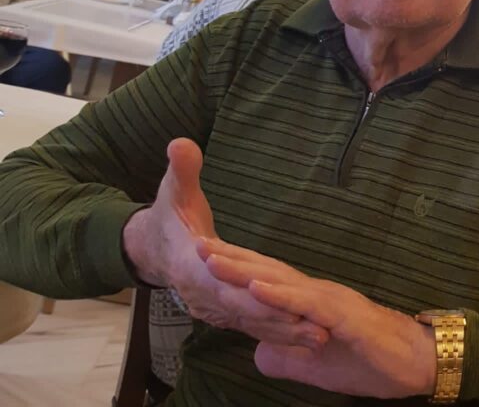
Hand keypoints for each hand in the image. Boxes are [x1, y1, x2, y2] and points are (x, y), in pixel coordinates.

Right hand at [121, 140, 326, 349]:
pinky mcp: (226, 310)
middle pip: (244, 310)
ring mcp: (214, 306)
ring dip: (285, 333)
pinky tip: (307, 340)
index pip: (222, 284)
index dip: (247, 293)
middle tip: (314, 329)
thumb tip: (181, 143)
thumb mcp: (173, 188)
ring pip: (252, 323)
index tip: (274, 300)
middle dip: (277, 320)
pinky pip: (254, 325)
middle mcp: (204, 294)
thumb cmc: (169, 213)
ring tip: (320, 339)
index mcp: (191, 266)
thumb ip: (182, 167)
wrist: (153, 246)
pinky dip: (278, 333)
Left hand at [200, 238, 436, 398]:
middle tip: (195, 243)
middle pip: (267, 272)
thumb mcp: (317, 363)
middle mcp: (316, 293)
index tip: (202, 255)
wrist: (415, 361)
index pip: (266, 281)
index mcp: (308, 303)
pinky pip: (306, 304)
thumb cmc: (369, 359)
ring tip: (213, 259)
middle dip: (231, 259)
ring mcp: (329, 301)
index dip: (235, 268)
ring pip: (281, 282)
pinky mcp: (344, 316)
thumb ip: (288, 355)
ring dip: (245, 270)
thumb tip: (257, 353)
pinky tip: (256, 288)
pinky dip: (279, 295)